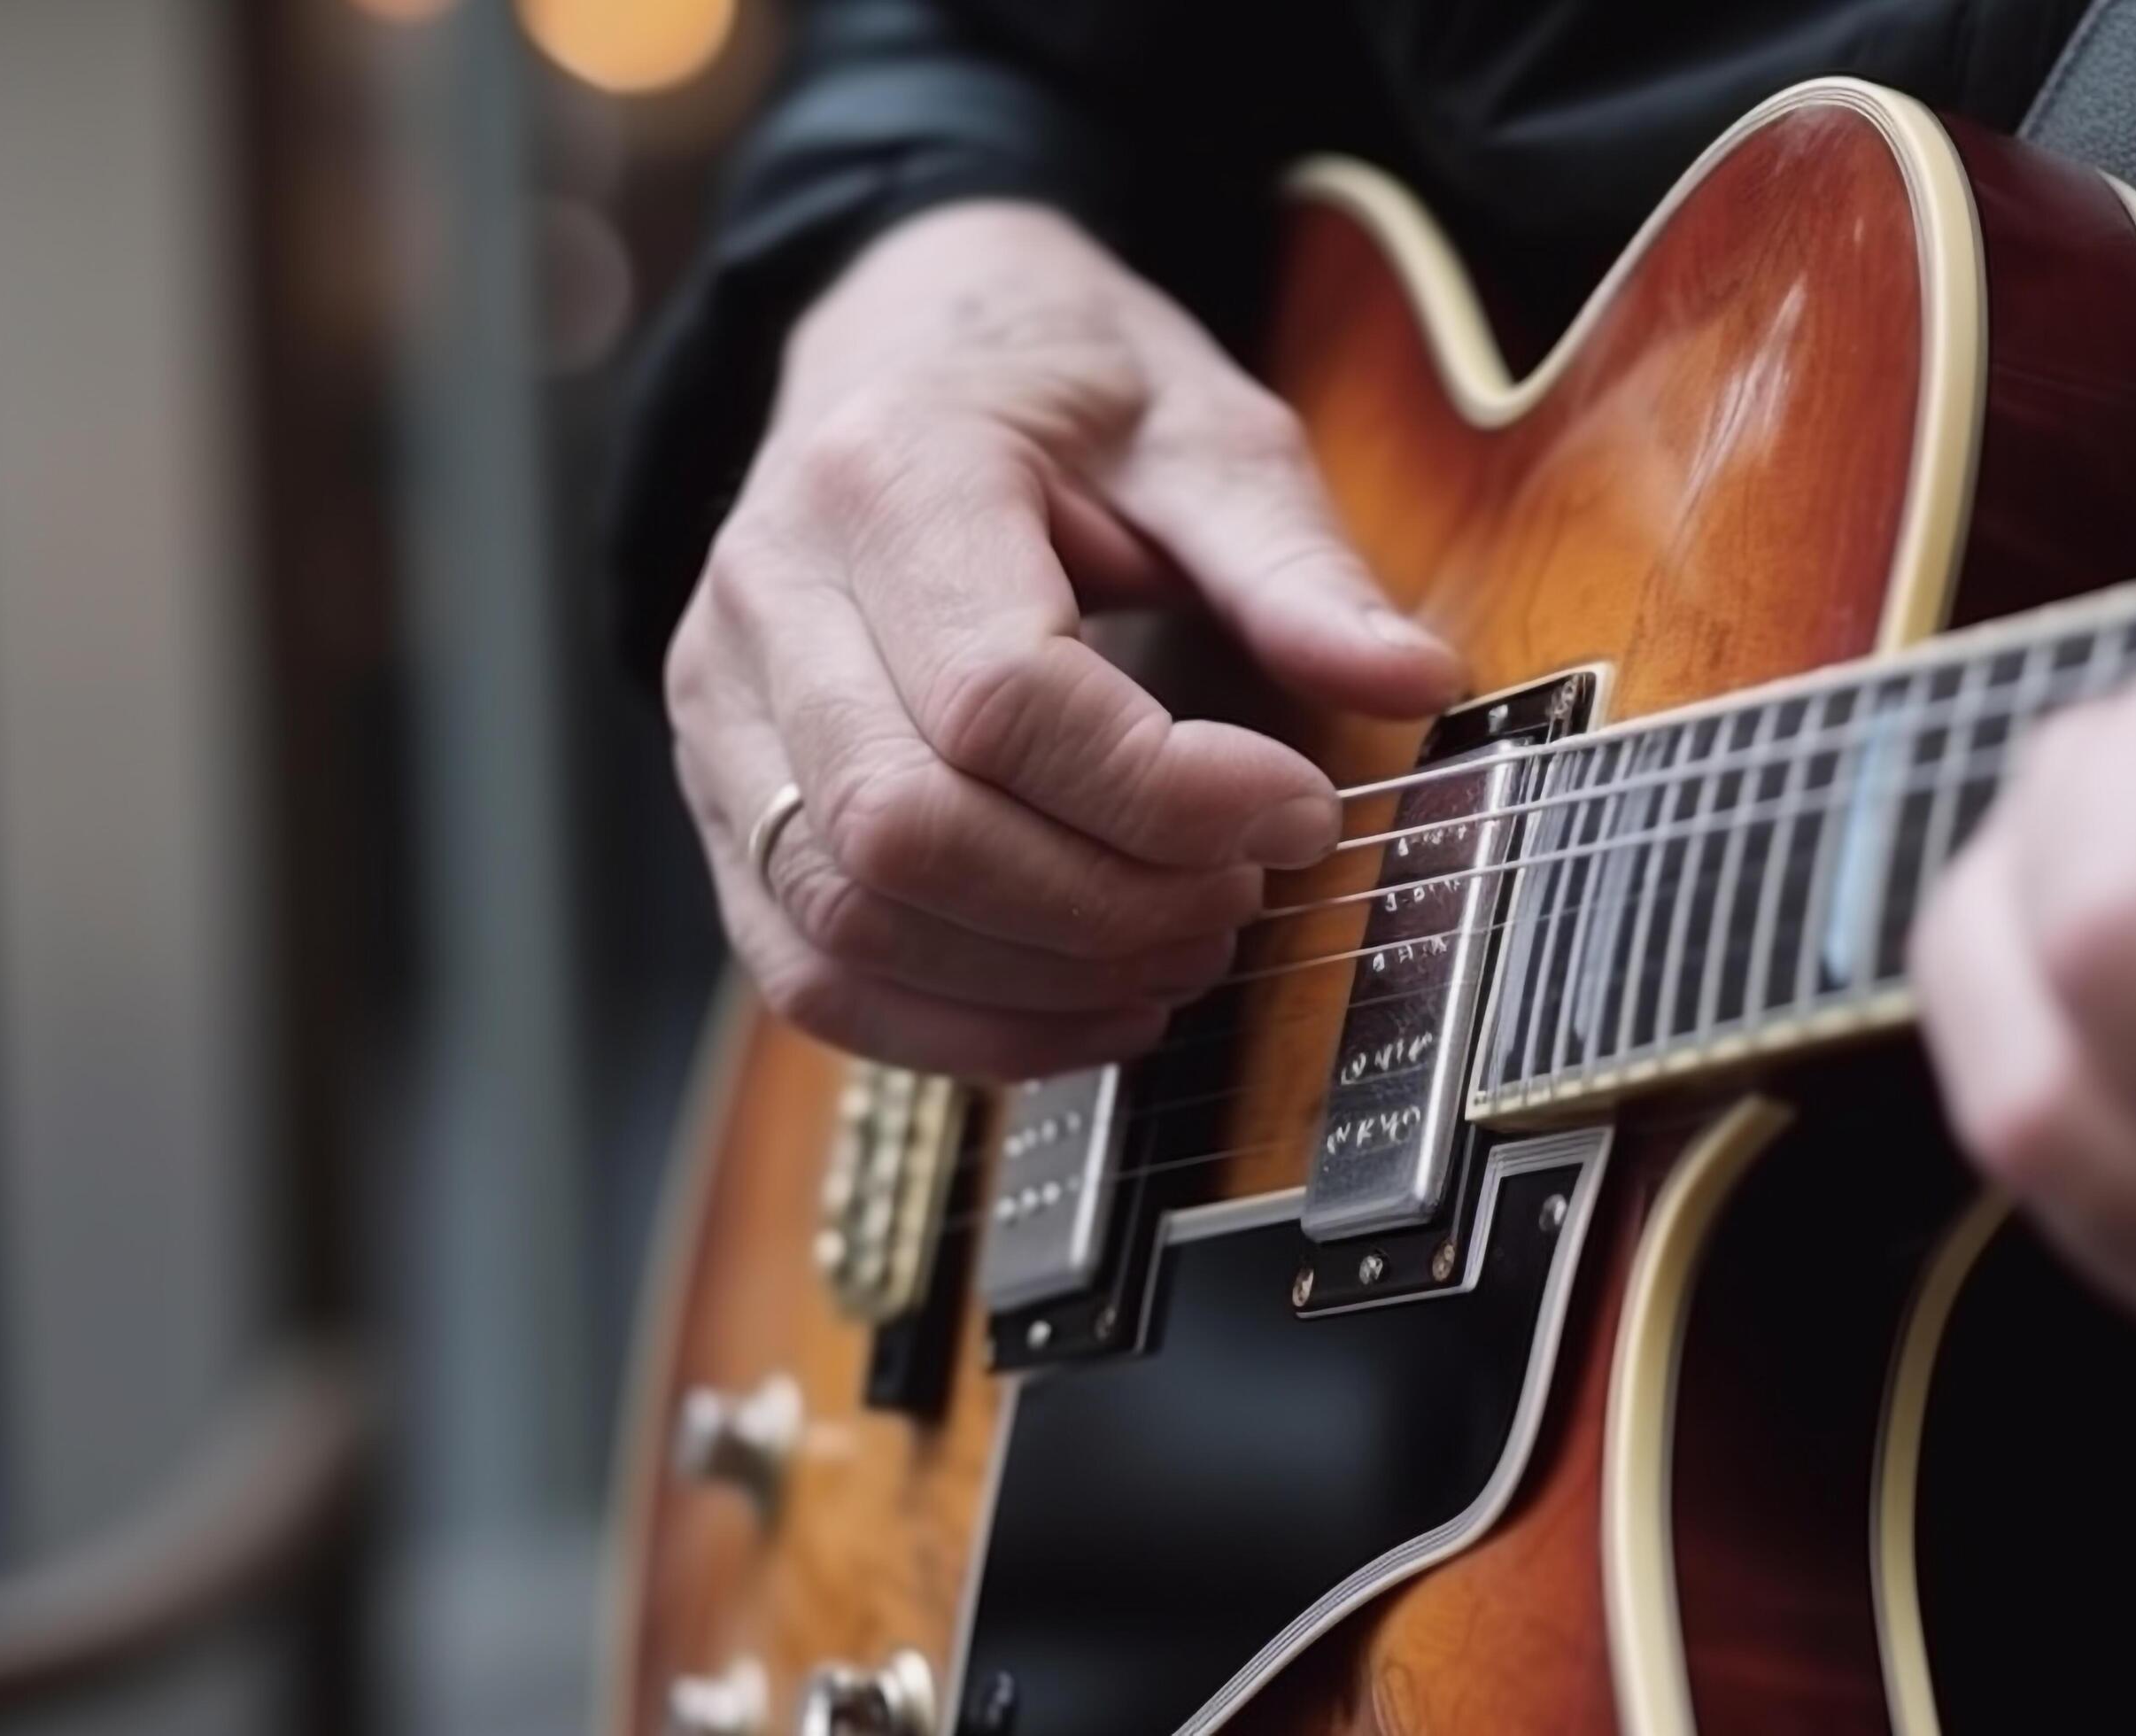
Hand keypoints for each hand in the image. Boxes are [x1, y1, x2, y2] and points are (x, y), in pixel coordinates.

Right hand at [667, 202, 1462, 1077]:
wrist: (914, 345)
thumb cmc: (1065, 389)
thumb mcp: (1207, 432)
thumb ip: (1294, 564)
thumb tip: (1415, 680)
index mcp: (886, 477)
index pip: (1002, 701)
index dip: (1169, 795)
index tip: (1300, 810)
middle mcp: (766, 597)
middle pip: (908, 831)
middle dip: (1106, 905)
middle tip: (1241, 896)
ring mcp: (720, 706)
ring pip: (850, 919)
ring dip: (1040, 981)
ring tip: (1180, 951)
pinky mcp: (726, 797)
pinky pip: (810, 968)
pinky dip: (958, 1025)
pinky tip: (1087, 1005)